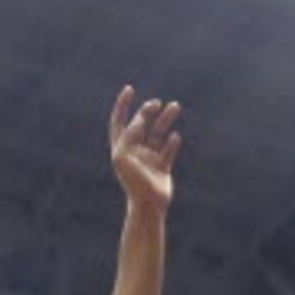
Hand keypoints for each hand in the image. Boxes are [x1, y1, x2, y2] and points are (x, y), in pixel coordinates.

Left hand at [106, 86, 182, 215]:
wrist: (148, 204)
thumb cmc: (133, 181)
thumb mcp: (124, 155)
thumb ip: (130, 134)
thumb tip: (140, 117)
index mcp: (121, 148)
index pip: (119, 121)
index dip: (122, 105)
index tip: (129, 89)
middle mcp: (134, 151)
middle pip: (140, 124)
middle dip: (147, 111)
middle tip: (156, 104)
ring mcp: (149, 159)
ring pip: (158, 133)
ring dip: (166, 119)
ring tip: (175, 106)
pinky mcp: (162, 167)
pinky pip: (168, 150)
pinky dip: (172, 142)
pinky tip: (175, 137)